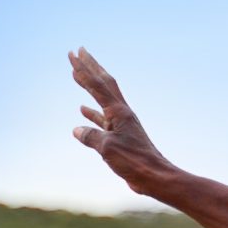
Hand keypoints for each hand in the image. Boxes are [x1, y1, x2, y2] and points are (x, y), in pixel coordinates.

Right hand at [69, 48, 173, 194]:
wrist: (155, 176)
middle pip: (104, 84)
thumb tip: (77, 130)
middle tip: (78, 51)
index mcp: (119, 112)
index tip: (72, 55)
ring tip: (78, 75)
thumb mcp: (108, 148)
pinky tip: (82, 110)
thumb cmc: (135, 162)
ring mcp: (122, 124)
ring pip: (102, 99)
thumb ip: (91, 137)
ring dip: (90, 86)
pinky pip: (103, 119)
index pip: (97, 85)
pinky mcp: (121, 136)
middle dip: (90, 67)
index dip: (83, 70)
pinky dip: (92, 113)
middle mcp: (122, 114)